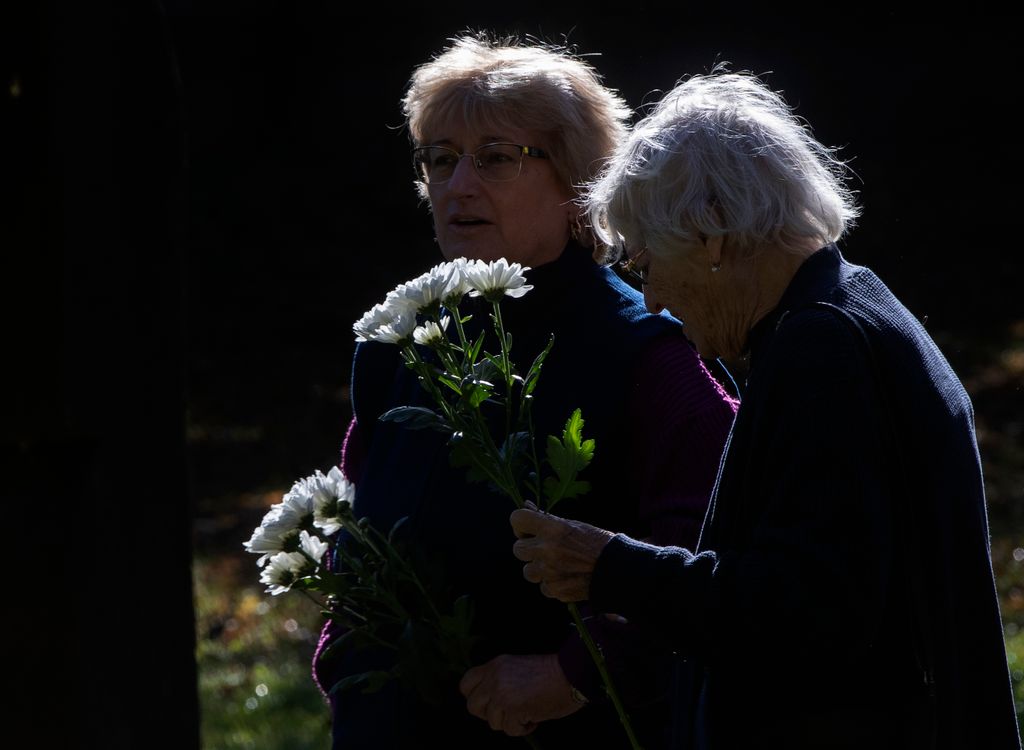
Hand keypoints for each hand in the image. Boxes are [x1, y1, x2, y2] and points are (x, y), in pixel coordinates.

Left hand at [459, 653, 582, 735]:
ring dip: (509, 723)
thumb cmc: (550, 672)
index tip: (488, 702)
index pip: (466, 683)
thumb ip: (499, 680)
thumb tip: (489, 700)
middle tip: (506, 713)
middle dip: (488, 714)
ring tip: (526, 713)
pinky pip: (510, 730)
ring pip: (492, 722)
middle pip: (472, 706)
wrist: (570, 674)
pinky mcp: (514, 709)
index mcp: (495, 665)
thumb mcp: (516, 667)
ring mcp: (502, 694)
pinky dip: (522, 728)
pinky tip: (534, 718)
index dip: (475, 697)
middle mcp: (494, 678)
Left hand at [510, 505, 613, 601]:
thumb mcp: (572, 524)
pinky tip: (566, 577)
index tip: (529, 530)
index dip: (520, 524)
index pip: (517, 519)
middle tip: (544, 548)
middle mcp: (547, 549)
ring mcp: (549, 572)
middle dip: (529, 548)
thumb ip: (546, 519)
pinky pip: (542, 587)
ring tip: (556, 565)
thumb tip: (526, 506)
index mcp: (552, 529)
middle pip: (517, 549)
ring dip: (538, 568)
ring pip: (527, 571)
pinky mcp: (555, 590)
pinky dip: (552, 583)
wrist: (617, 569)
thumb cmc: (596, 542)